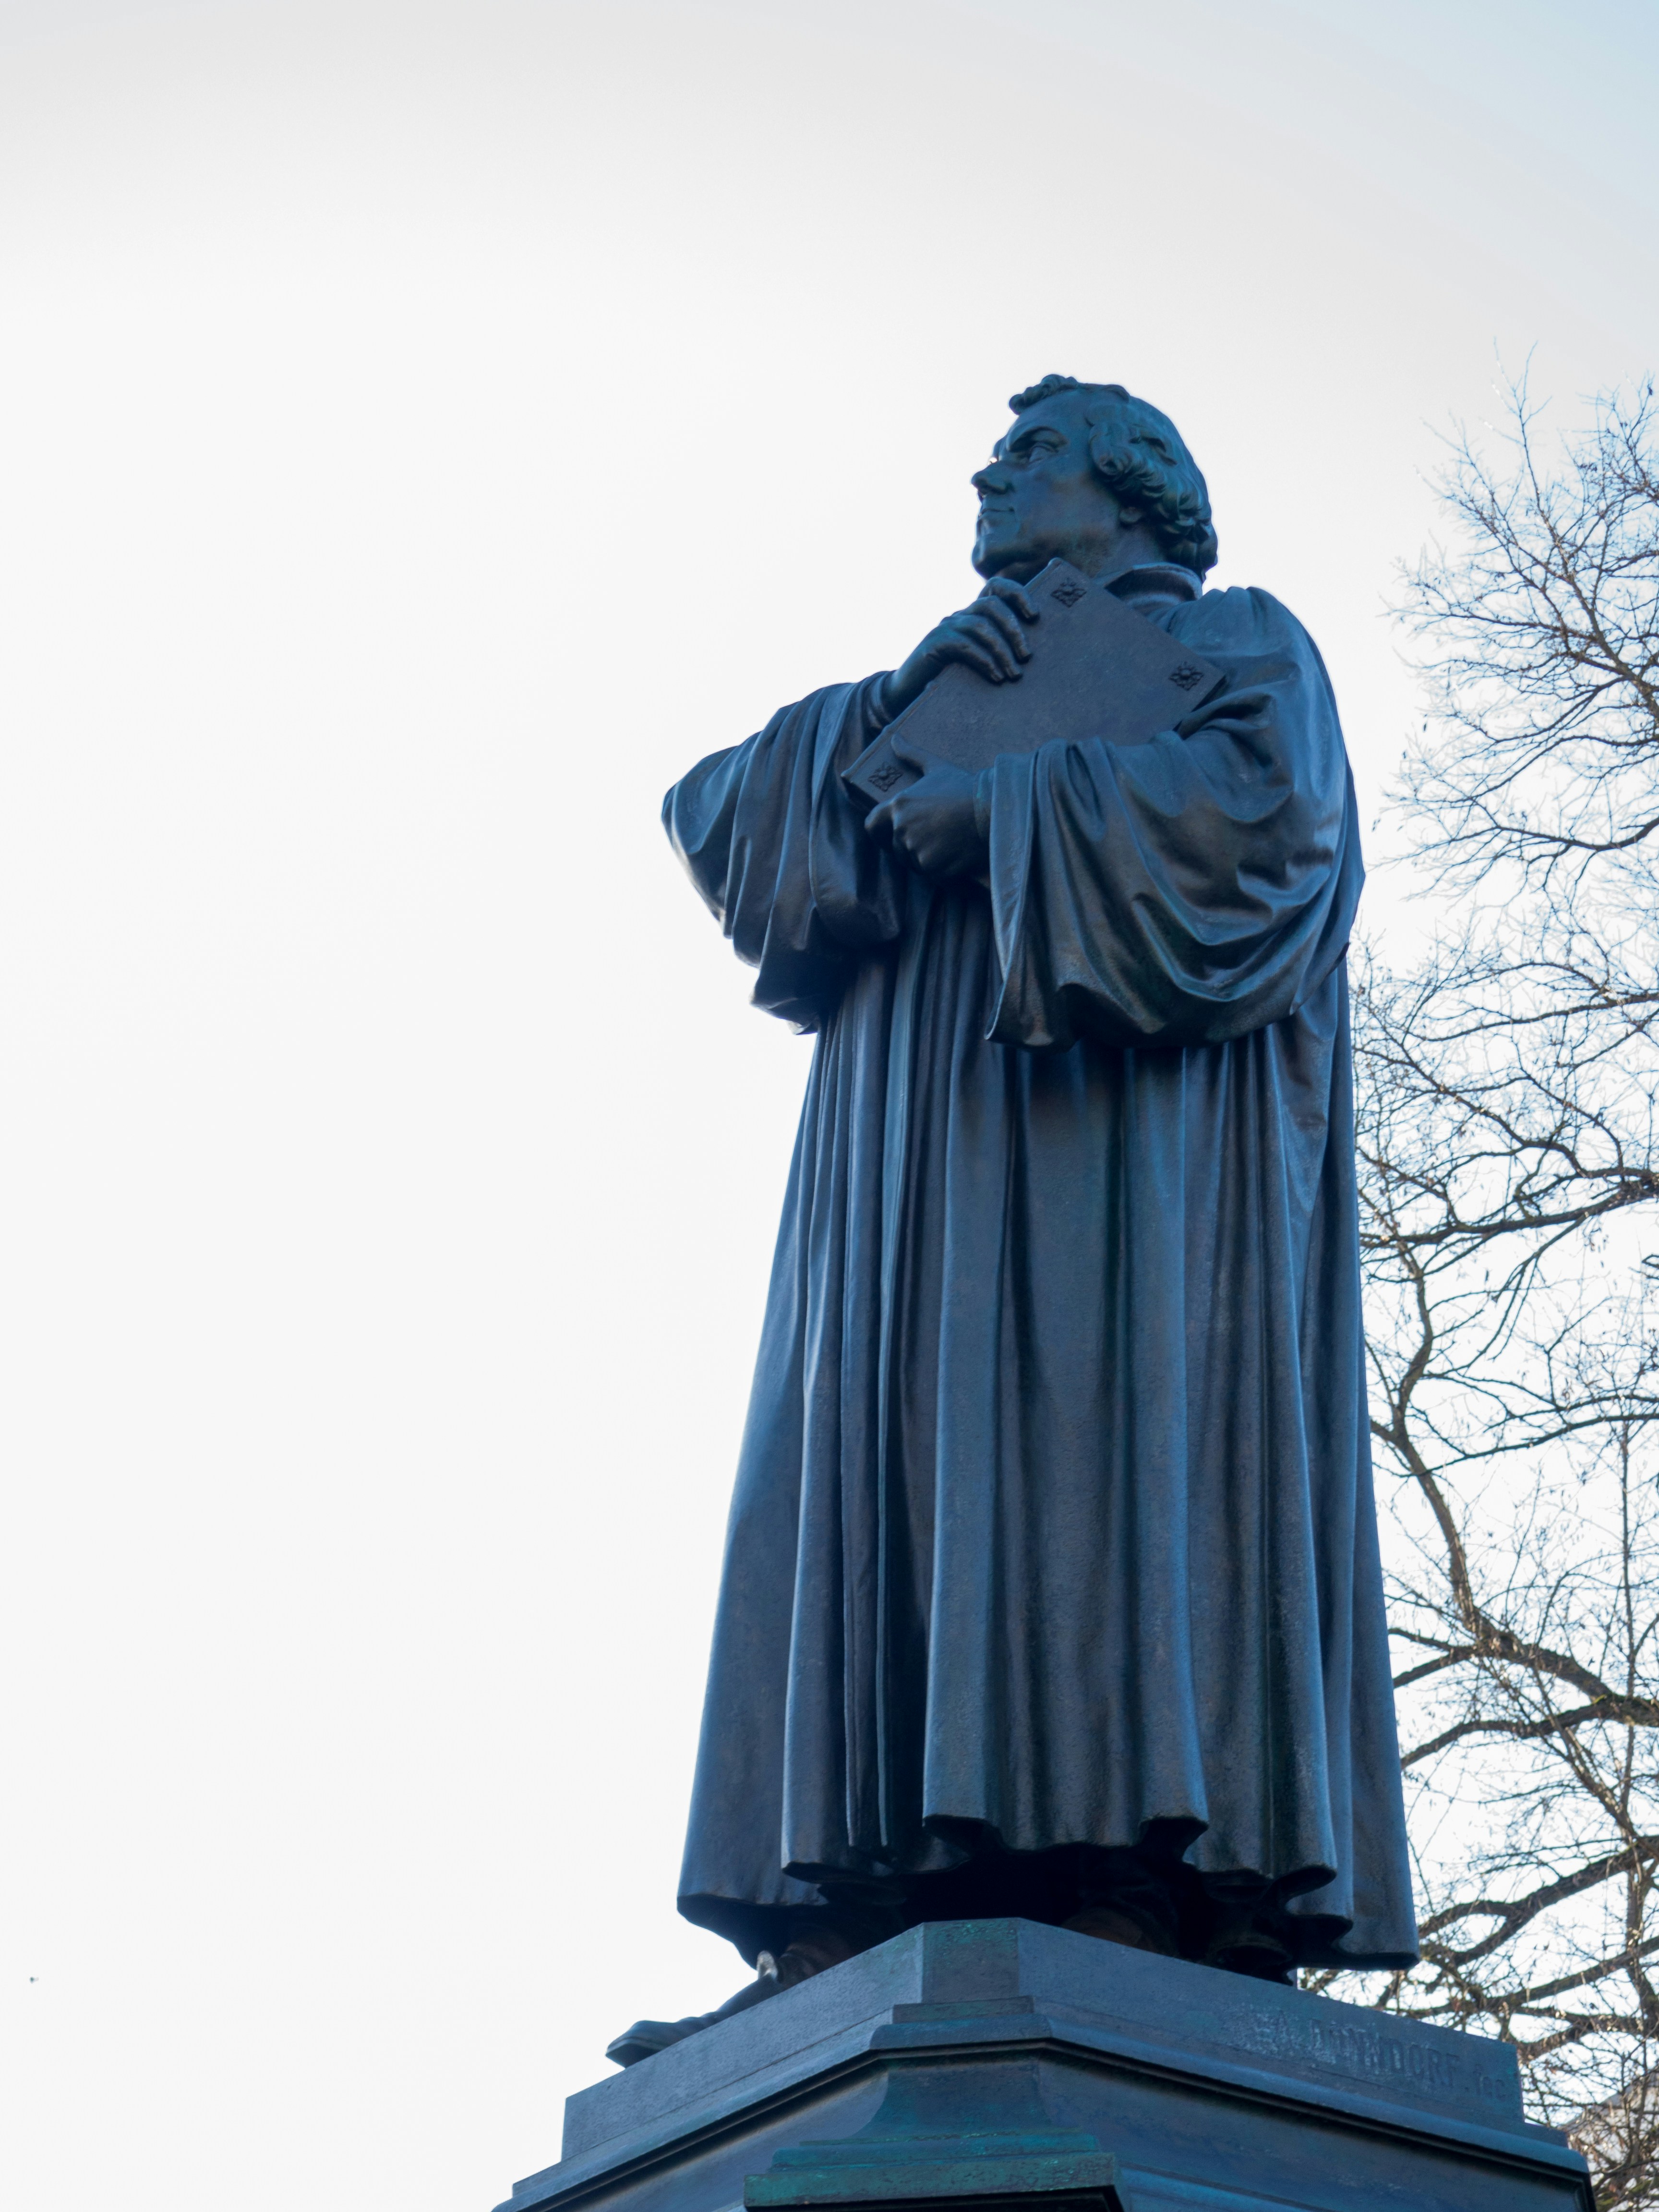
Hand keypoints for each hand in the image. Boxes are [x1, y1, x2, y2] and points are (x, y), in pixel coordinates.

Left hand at [865, 742, 985, 878]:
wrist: (993, 811)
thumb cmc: (965, 788)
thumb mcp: (937, 767)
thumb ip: (911, 755)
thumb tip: (893, 738)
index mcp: (898, 805)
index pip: (872, 826)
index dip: (880, 832)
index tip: (890, 835)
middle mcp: (902, 829)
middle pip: (897, 847)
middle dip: (911, 845)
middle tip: (935, 837)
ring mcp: (916, 850)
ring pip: (914, 862)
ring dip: (927, 857)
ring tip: (948, 844)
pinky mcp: (933, 868)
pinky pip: (931, 874)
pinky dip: (942, 869)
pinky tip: (956, 855)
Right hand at [880, 578, 1038, 719]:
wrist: (906, 692)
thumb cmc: (948, 679)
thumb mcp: (977, 661)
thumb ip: (996, 652)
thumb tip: (1030, 659)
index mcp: (972, 616)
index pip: (995, 588)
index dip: (1017, 594)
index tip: (1034, 615)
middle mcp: (959, 616)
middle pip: (992, 604)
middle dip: (1014, 629)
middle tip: (1026, 656)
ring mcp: (946, 628)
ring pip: (981, 625)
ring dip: (1003, 650)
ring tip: (1014, 673)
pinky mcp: (935, 643)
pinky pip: (965, 645)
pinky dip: (985, 660)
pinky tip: (996, 677)